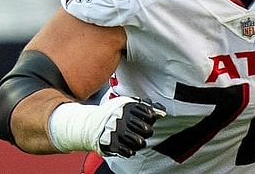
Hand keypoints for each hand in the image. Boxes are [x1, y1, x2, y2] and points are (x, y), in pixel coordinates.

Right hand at [48, 96, 165, 156]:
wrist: (90, 125)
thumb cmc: (113, 113)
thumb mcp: (126, 103)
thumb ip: (144, 106)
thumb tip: (163, 111)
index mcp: (127, 108)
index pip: (150, 114)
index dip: (151, 118)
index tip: (147, 120)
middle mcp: (122, 119)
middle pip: (147, 130)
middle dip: (147, 132)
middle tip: (143, 131)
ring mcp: (117, 132)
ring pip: (140, 143)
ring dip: (140, 143)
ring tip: (136, 140)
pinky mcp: (112, 144)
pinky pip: (129, 152)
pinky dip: (130, 151)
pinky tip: (128, 147)